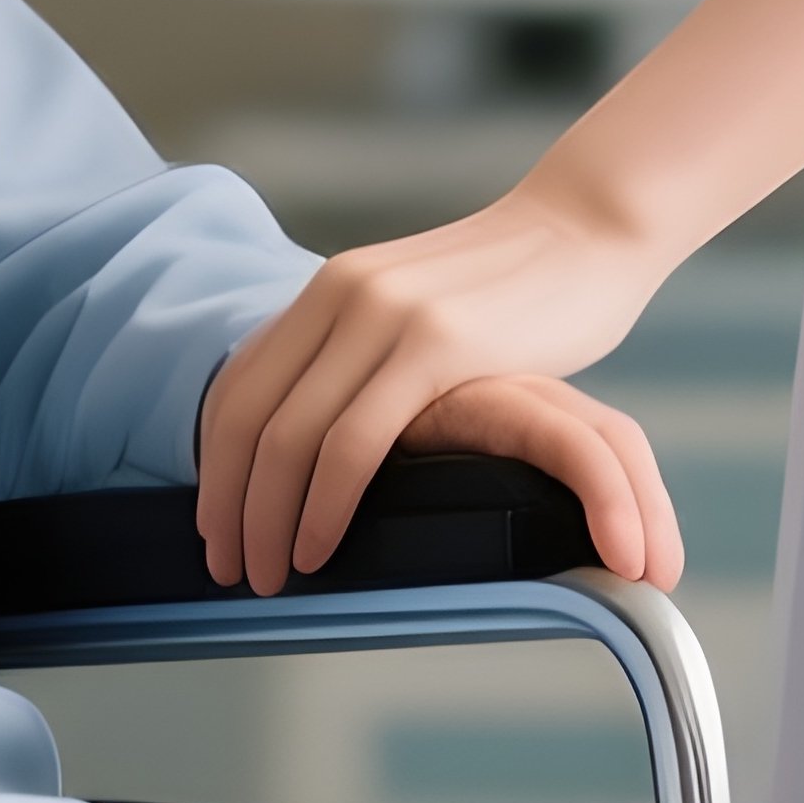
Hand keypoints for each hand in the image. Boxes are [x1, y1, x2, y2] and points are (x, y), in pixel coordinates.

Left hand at [196, 184, 673, 595]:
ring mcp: (383, 317)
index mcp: (326, 290)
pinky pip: (355, 443)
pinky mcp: (435, 345)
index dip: (214, 467)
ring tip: (269, 577)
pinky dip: (324, 504)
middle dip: (228, 505)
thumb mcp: (411, 306)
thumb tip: (320, 423)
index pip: (238, 390)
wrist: (591, 224)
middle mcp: (339, 296)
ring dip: (267, 518)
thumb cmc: (512, 287)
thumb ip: (364, 351)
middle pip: (247, 419)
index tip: (212, 528)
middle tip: (227, 569)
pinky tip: (318, 547)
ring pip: (290, 437)